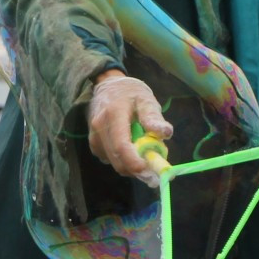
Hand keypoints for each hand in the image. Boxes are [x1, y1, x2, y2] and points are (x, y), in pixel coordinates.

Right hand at [85, 71, 171, 185]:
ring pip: (113, 162)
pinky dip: (121, 160)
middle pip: (116, 158)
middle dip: (136, 169)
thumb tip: (166, 133)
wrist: (107, 86)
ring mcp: (93, 135)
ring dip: (129, 165)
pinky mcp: (93, 142)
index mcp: (114, 114)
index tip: (150, 173)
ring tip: (143, 154)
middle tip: (154, 171)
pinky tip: (130, 149)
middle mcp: (99, 126)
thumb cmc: (131, 94)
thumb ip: (154, 117)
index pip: (121, 145)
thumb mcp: (146, 100)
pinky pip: (108, 159)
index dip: (134, 163)